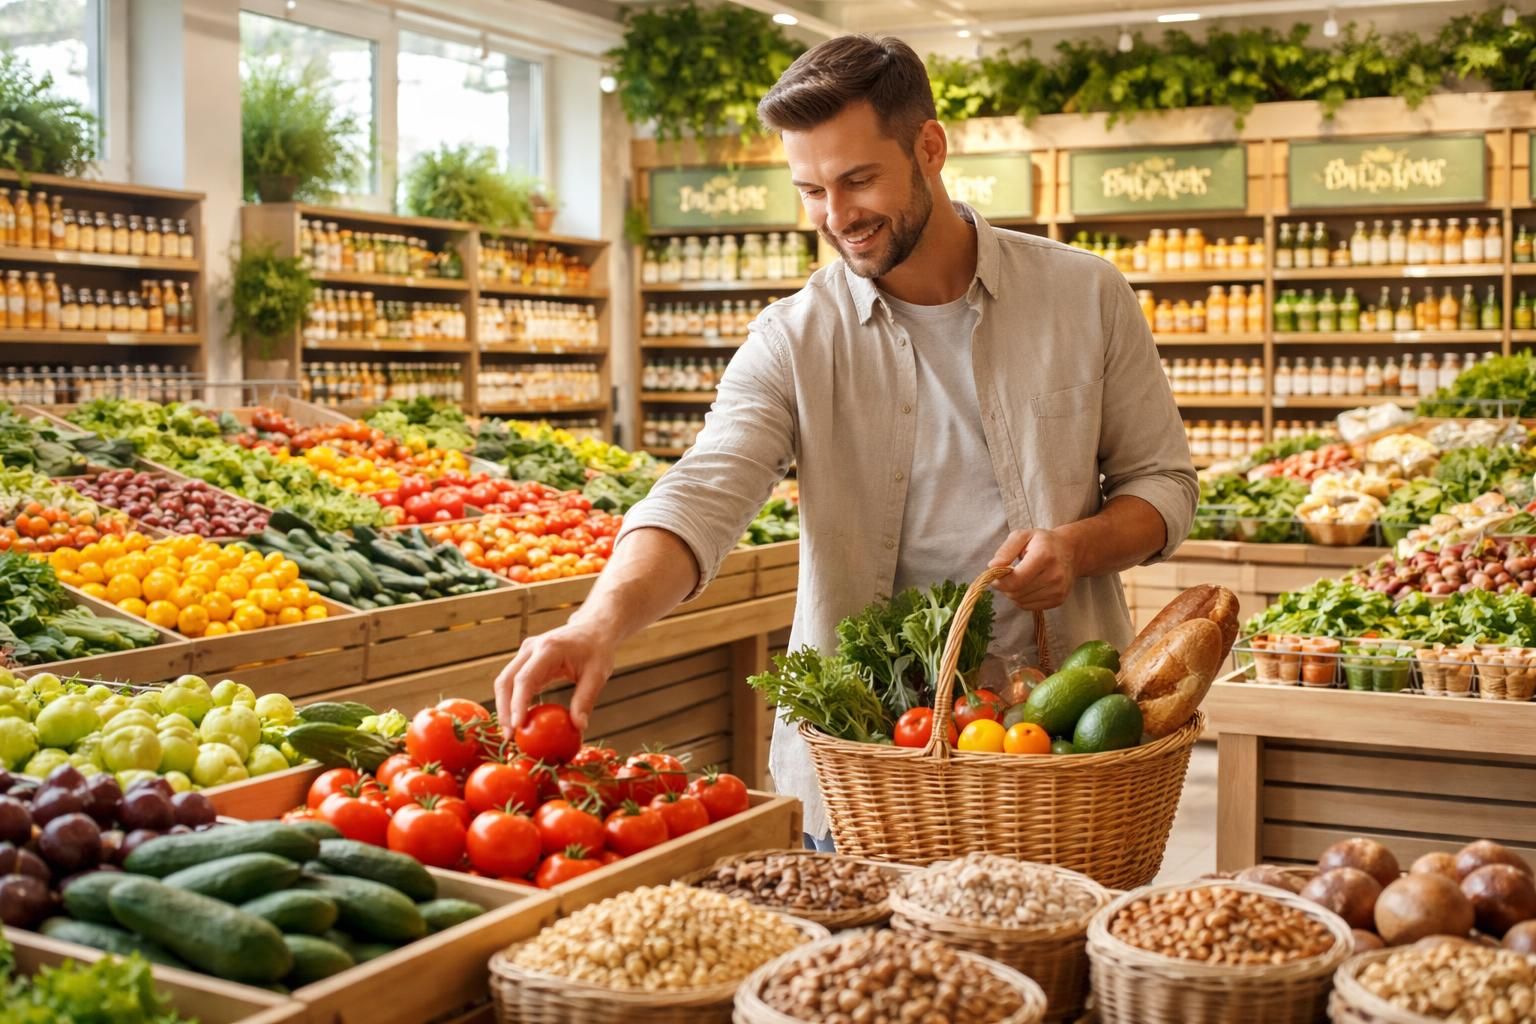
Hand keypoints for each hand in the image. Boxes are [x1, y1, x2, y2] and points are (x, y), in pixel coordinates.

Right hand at [494, 623, 613, 736]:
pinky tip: (518, 721)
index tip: (517, 727)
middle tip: (509, 737)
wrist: (593, 629)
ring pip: (504, 682)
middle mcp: (531, 648)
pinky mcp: (526, 661)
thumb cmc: (597, 650)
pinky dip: (512, 701)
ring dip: (504, 707)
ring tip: (511, 733)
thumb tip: (579, 727)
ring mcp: (525, 653)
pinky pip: (513, 682)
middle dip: (504, 710)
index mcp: (548, 649)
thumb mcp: (597, 674)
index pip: (525, 679)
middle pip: (506, 681)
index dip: (517, 704)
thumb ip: (586, 700)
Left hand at [988, 529, 1077, 609]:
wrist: (1069, 551)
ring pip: (1021, 602)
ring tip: (1020, 578)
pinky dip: (1022, 599)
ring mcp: (1058, 590)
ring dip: (1013, 593)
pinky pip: (1029, 607)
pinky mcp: (1058, 600)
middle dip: (1005, 586)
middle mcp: (1054, 576)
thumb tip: (992, 567)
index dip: (999, 581)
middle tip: (1007, 575)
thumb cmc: (1042, 542)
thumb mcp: (1022, 536)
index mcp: (1044, 556)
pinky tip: (1028, 586)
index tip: (995, 575)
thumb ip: (1005, 550)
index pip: (1015, 580)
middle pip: (1016, 593)